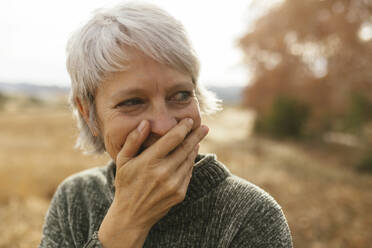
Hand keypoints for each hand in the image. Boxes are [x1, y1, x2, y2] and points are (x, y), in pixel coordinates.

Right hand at [98, 118, 208, 247]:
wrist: (131, 216)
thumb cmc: (126, 184)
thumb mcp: (122, 161)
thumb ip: (133, 140)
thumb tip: (146, 122)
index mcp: (149, 161)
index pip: (172, 139)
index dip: (183, 128)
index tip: (189, 120)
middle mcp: (164, 172)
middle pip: (185, 148)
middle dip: (196, 135)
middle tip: (204, 127)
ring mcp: (174, 184)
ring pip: (189, 160)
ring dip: (194, 148)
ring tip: (198, 139)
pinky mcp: (180, 193)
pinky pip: (188, 173)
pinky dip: (190, 162)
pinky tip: (190, 156)